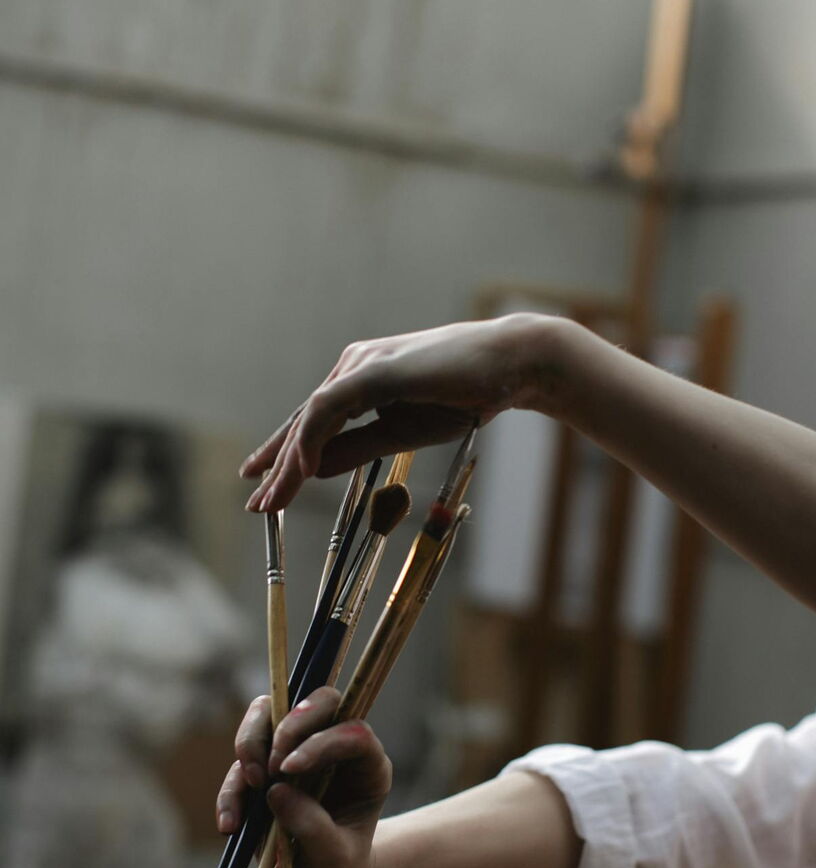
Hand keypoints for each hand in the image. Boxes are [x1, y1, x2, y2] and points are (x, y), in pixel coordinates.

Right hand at [215, 688, 391, 867]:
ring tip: (251, 785)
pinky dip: (232, 785)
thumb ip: (313, 827)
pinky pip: (243, 755)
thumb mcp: (335, 860)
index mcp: (367, 765)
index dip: (320, 742)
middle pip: (320, 700)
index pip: (354, 731)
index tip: (288, 770)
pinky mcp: (267, 764)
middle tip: (271, 768)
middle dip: (289, 724)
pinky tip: (230, 824)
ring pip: (272, 710)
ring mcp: (299, 748)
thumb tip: (277, 793)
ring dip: (253, 742)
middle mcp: (336, 746)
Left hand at [240, 314, 559, 510]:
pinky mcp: (374, 369)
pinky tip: (298, 471)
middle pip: (304, 421)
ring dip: (288, 462)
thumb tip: (316, 469)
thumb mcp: (402, 434)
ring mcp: (361, 364)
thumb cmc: (463, 397)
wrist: (509, 368)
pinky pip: (329, 409)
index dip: (288, 455)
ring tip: (271, 499)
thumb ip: (358, 448)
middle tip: (255, 503)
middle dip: (277, 465)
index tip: (268, 488)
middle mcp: (354, 366)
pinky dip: (310, 442)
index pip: (315, 422)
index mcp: (361, 379)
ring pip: (310, 418)